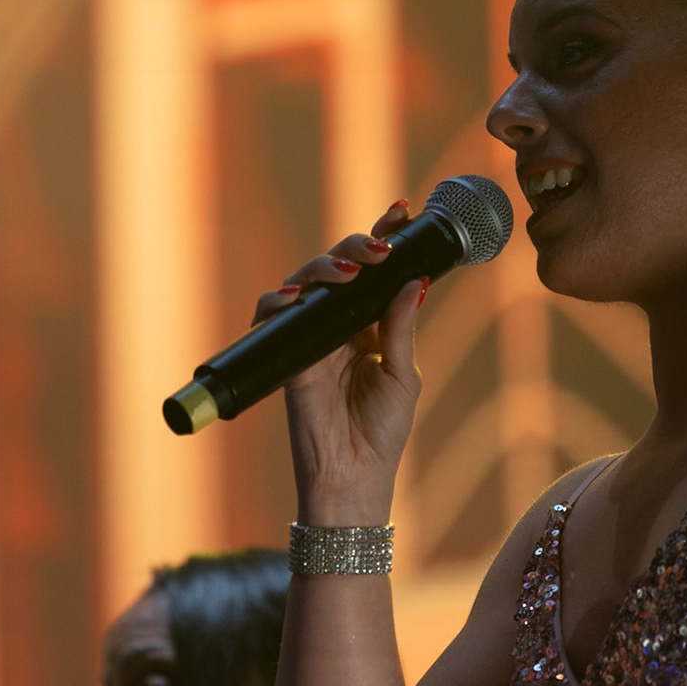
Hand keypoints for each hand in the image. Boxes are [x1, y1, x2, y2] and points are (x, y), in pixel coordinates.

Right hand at [253, 201, 424, 525]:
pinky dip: (279, 300)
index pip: (375, 271)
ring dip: (322, 266)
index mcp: (371, 324)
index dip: (383, 237)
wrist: (353, 476)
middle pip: (337, 266)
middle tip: (376, 248)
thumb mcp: (403, 374)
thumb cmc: (382, 432)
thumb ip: (401, 326)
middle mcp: (339, 324)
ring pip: (304, 281)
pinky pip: (272, 316)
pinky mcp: (286, 354)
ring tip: (347, 271)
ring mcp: (310, 336)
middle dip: (354, 246)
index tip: (402, 209)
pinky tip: (297, 297)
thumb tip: (414, 279)